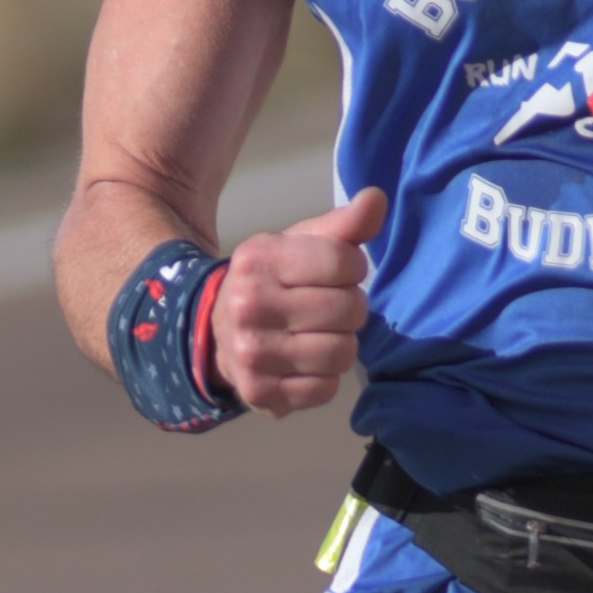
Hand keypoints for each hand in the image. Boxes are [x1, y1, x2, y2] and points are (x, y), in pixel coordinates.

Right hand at [209, 185, 385, 414]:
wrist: (216, 330)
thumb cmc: (271, 281)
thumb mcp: (299, 244)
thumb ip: (342, 225)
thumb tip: (376, 199)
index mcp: (259, 260)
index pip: (342, 261)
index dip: (352, 268)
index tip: (339, 273)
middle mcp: (249, 307)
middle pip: (348, 309)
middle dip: (350, 307)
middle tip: (330, 308)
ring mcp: (252, 354)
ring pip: (342, 353)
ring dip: (341, 344)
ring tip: (320, 335)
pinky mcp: (261, 393)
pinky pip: (325, 389)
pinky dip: (325, 378)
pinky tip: (306, 363)